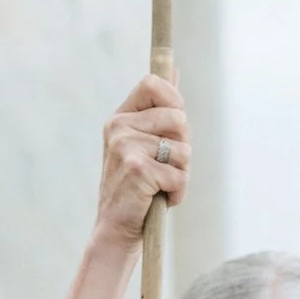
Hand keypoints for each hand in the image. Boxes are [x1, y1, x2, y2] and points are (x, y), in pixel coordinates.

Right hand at [93, 76, 190, 248]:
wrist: (115, 230)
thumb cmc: (136, 188)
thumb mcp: (144, 144)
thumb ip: (159, 109)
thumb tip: (175, 68)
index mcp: (120, 118)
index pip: (153, 83)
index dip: (173, 99)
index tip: (175, 125)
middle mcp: (118, 127)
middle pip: (178, 117)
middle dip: (183, 146)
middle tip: (165, 166)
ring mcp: (125, 147)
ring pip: (184, 149)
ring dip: (181, 173)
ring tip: (159, 186)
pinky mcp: (138, 169)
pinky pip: (180, 175)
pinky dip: (177, 192)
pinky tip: (158, 199)